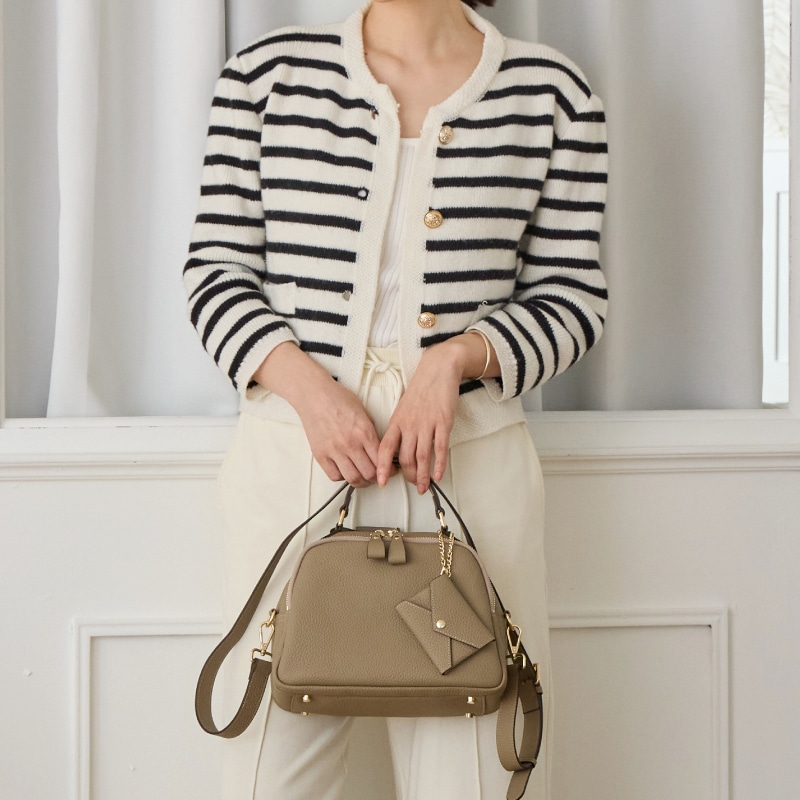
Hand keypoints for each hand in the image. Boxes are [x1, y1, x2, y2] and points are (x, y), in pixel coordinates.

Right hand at [294, 380, 380, 487]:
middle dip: (377, 478)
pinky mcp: (321, 455)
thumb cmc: (337, 398)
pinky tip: (345, 471)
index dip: (389, 470)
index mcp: (364, 432)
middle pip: (369, 473)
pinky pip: (334, 476)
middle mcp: (351, 443)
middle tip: (378, 477)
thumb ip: (372, 431)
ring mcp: (335, 451)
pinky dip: (342, 477)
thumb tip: (379, 448)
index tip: (390, 471)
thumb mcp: (363, 411)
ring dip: (361, 482)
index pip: (382, 461)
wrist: (314, 395)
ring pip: (353, 478)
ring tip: (363, 478)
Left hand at [376, 339, 464, 493]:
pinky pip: (440, 448)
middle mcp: (410, 425)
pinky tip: (438, 475)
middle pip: (405, 458)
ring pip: (422, 457)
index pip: (385, 448)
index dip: (381, 466)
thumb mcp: (403, 407)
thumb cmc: (421, 389)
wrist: (438, 369)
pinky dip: (439, 465)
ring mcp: (427, 424)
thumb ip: (399, 427)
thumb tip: (396, 448)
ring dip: (422, 476)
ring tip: (424, 487)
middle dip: (408, 476)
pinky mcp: (444, 422)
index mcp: (397, 421)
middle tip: (413, 486)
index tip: (380, 481)